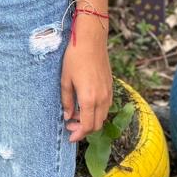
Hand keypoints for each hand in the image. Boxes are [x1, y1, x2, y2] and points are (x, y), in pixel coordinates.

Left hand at [60, 19, 112, 141]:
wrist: (91, 39)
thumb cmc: (75, 57)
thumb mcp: (65, 79)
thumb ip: (66, 100)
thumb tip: (67, 116)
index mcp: (89, 98)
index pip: (87, 126)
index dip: (78, 135)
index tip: (70, 137)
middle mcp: (102, 98)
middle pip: (96, 125)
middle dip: (83, 130)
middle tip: (70, 126)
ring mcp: (108, 92)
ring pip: (102, 117)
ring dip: (91, 121)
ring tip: (76, 115)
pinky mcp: (110, 86)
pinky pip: (106, 107)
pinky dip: (97, 112)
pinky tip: (86, 105)